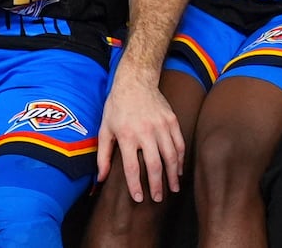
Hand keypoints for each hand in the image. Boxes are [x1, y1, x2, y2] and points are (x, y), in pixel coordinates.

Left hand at [97, 75, 184, 203]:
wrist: (135, 81)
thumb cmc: (117, 107)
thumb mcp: (105, 128)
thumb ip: (103, 155)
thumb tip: (101, 178)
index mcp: (126, 134)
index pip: (132, 167)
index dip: (136, 185)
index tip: (139, 198)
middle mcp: (145, 131)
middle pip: (155, 165)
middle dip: (158, 185)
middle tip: (158, 198)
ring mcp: (161, 126)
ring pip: (171, 157)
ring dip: (173, 176)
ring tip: (172, 189)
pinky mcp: (172, 121)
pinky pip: (179, 144)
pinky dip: (180, 159)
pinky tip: (178, 170)